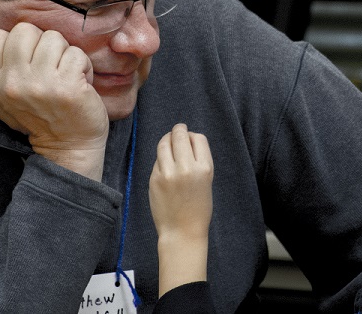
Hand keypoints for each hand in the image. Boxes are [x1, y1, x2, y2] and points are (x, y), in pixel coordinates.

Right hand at [0, 23, 108, 179]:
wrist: (67, 147)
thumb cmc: (37, 118)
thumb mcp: (1, 97)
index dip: (18, 43)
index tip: (31, 62)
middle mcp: (13, 82)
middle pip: (25, 30)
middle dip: (43, 43)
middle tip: (51, 66)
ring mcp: (41, 84)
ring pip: (54, 38)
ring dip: (65, 54)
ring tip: (66, 74)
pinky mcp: (67, 86)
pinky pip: (77, 53)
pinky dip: (83, 65)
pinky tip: (80, 82)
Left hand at [149, 123, 213, 295]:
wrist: (182, 231)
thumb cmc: (197, 208)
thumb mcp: (206, 181)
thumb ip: (198, 161)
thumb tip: (186, 139)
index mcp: (204, 168)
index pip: (198, 138)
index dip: (193, 136)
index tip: (190, 138)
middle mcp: (187, 168)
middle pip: (180, 135)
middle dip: (178, 130)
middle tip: (177, 131)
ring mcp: (168, 173)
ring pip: (165, 143)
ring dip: (167, 139)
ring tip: (169, 142)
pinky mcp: (155, 179)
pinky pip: (157, 159)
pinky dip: (161, 157)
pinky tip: (165, 163)